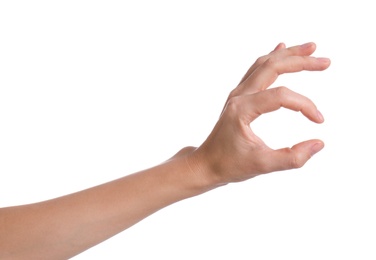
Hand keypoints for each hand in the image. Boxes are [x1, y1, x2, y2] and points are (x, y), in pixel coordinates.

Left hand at [188, 42, 330, 185]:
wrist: (206, 163)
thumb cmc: (229, 165)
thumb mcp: (261, 165)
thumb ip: (291, 158)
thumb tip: (319, 144)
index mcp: (242, 110)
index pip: (280, 96)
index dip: (304, 105)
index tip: (319, 120)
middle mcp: (238, 96)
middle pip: (272, 67)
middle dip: (300, 61)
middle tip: (325, 62)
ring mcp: (237, 94)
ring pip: (263, 64)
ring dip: (288, 55)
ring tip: (311, 48)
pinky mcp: (239, 96)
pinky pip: (255, 70)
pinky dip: (271, 58)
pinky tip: (281, 48)